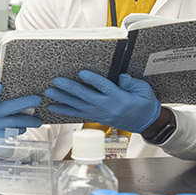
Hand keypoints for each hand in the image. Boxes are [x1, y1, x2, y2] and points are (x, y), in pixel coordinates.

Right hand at [0, 83, 41, 137]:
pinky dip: (21, 129)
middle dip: (26, 103)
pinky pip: (15, 132)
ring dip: (28, 121)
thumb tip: (18, 91)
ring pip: (16, 122)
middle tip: (37, 99)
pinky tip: (24, 127)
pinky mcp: (0, 137)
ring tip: (37, 121)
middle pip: (9, 108)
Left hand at [44, 71, 159, 132]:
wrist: (145, 122)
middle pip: (85, 96)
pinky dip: (64, 110)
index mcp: (119, 98)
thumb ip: (131, 83)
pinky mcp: (95, 117)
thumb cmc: (144, 104)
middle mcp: (107, 107)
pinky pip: (77, 113)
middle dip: (70, 88)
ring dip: (62, 99)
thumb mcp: (143, 90)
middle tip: (57, 81)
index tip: (82, 72)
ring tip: (50, 92)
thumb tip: (121, 77)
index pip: (104, 87)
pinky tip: (53, 106)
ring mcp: (99, 113)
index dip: (92, 80)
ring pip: (78, 105)